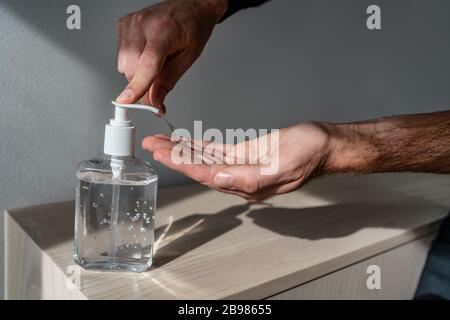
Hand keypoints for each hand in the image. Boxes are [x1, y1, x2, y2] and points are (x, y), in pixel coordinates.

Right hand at [116, 0, 227, 112]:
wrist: (190, 7)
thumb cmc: (192, 28)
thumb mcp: (188, 58)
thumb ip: (168, 81)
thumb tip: (155, 103)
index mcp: (163, 31)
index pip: (147, 64)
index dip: (137, 86)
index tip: (127, 101)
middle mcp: (142, 24)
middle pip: (133, 70)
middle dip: (145, 84)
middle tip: (160, 80)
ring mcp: (130, 23)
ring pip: (124, 67)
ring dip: (139, 73)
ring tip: (157, 59)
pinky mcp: (123, 25)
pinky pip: (121, 57)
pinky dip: (133, 62)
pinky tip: (146, 52)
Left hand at [142, 123, 333, 200]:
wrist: (323, 145)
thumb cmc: (309, 154)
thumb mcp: (282, 166)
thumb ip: (249, 178)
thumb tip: (218, 179)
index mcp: (247, 184)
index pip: (205, 174)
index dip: (180, 163)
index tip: (160, 152)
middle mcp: (239, 178)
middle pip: (199, 168)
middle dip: (173, 156)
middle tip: (150, 144)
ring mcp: (241, 166)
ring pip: (205, 159)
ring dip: (182, 150)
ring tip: (161, 141)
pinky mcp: (245, 154)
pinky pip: (217, 151)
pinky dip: (200, 146)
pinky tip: (186, 142)